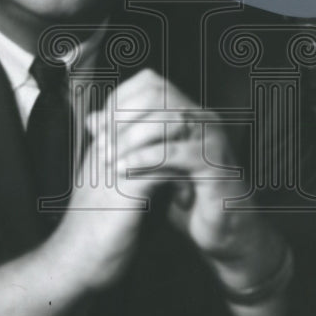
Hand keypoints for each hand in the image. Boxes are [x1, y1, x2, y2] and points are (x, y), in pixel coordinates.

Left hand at [59, 69, 286, 293]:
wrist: (222, 232)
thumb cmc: (187, 197)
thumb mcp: (150, 164)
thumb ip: (125, 141)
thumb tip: (92, 120)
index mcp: (188, 112)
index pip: (150, 83)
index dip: (120, 100)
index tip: (97, 126)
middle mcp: (202, 118)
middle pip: (157, 94)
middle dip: (123, 116)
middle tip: (100, 141)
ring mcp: (212, 139)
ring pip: (166, 120)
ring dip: (129, 138)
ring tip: (106, 158)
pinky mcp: (215, 165)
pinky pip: (174, 153)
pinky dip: (144, 159)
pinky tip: (122, 170)